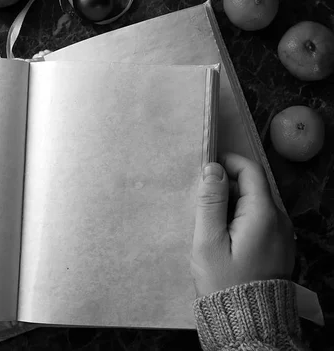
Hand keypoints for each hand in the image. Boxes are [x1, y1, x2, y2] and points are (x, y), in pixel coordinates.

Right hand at [191, 152, 294, 296]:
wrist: (247, 322)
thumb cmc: (223, 281)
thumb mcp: (208, 240)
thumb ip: (210, 202)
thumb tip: (213, 168)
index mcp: (263, 214)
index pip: (251, 171)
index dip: (228, 163)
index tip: (206, 169)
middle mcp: (279, 220)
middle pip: (253, 186)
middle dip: (227, 186)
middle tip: (201, 203)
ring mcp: (282, 234)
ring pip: (256, 203)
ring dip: (233, 204)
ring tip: (210, 224)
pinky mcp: (279, 246)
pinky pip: (260, 220)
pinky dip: (241, 218)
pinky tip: (224, 237)